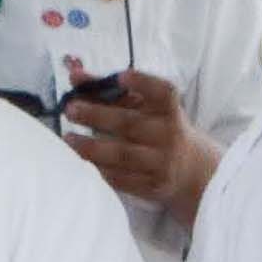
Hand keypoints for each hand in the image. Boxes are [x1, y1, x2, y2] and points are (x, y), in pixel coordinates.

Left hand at [58, 68, 217, 214]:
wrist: (193, 171)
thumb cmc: (159, 129)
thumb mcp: (145, 108)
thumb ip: (111, 91)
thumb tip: (74, 75)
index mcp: (170, 111)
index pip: (164, 93)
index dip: (144, 83)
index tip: (122, 76)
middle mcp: (170, 135)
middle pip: (131, 124)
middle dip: (97, 115)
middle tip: (70, 109)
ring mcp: (162, 163)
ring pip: (122, 154)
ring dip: (91, 146)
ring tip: (68, 138)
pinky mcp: (152, 186)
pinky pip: (120, 178)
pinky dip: (99, 169)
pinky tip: (82, 161)